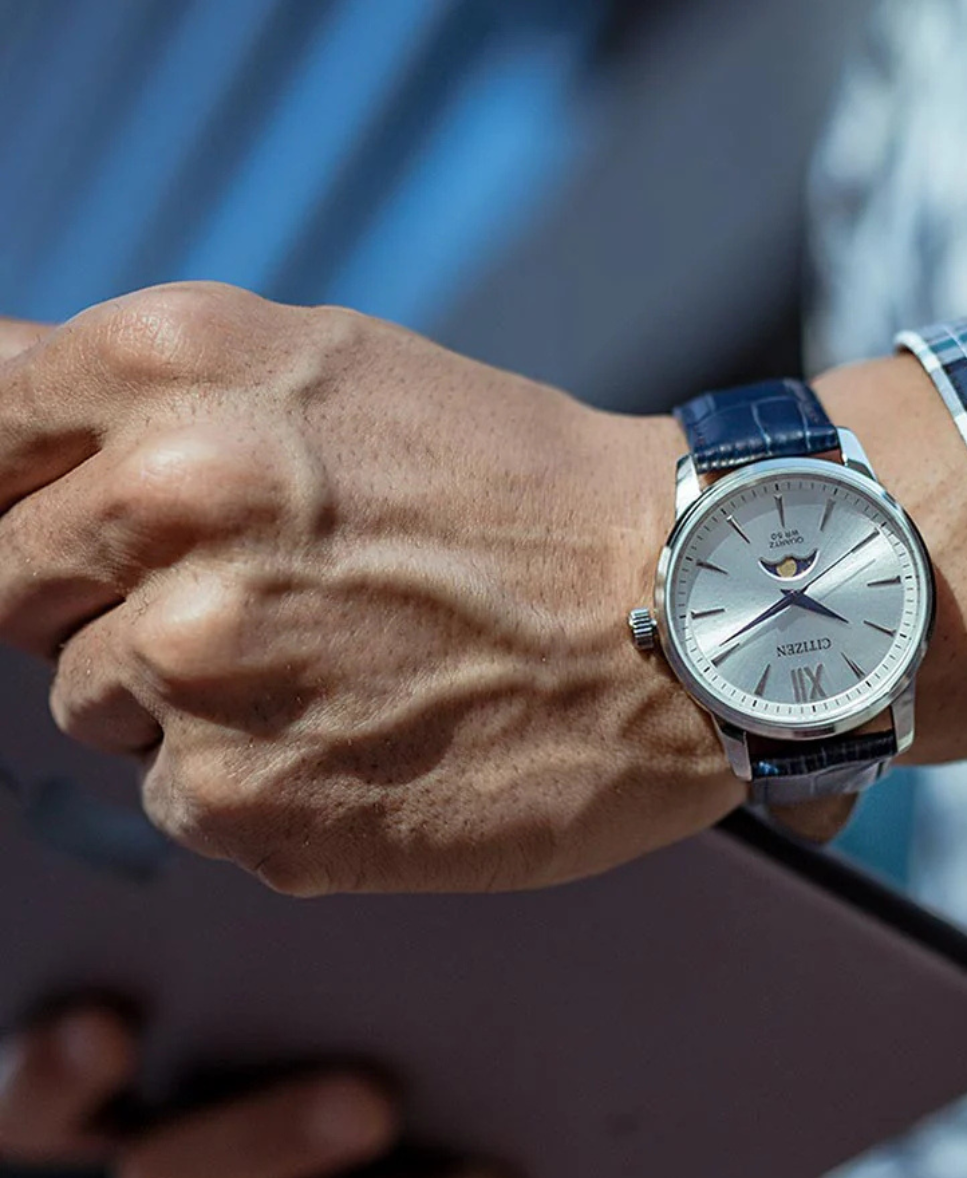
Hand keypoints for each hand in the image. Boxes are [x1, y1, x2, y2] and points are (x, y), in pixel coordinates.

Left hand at [0, 293, 966, 896]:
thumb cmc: (529, 495)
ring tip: (348, 673)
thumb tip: (18, 451)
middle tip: (270, 605)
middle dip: (117, 601)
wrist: (689, 613)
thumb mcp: (336, 371)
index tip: (86, 536)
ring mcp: (203, 668)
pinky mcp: (248, 807)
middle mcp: (168, 508)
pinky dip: (262, 783)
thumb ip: (155, 399)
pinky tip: (375, 744)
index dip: (30, 496)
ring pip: (97, 705)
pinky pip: (183, 800)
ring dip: (195, 701)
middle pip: (14, 588)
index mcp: (179, 370)